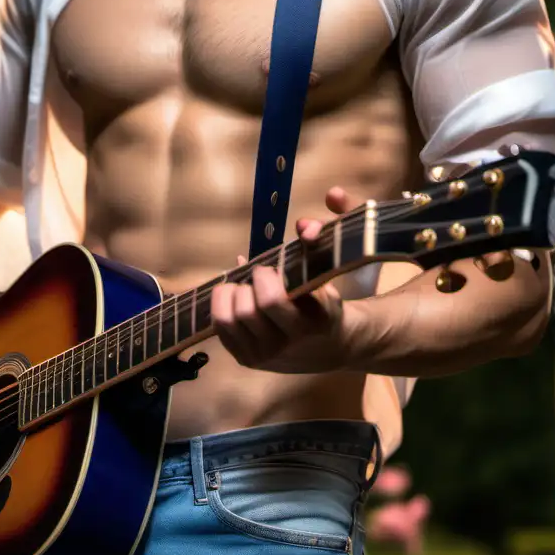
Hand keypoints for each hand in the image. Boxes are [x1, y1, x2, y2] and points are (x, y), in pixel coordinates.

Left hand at [211, 187, 357, 372]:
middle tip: (257, 276)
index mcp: (312, 322)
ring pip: (227, 321)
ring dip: (230, 295)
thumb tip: (331, 194)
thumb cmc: (328, 300)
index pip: (270, 300)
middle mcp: (287, 344)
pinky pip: (220, 331)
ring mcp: (265, 356)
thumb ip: (332, 229)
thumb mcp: (333, 267)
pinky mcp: (248, 360)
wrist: (334, 347)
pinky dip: (221, 307)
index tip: (268, 268)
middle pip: (245, 309)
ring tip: (243, 286)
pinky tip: (234, 296)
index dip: (262, 276)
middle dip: (246, 285)